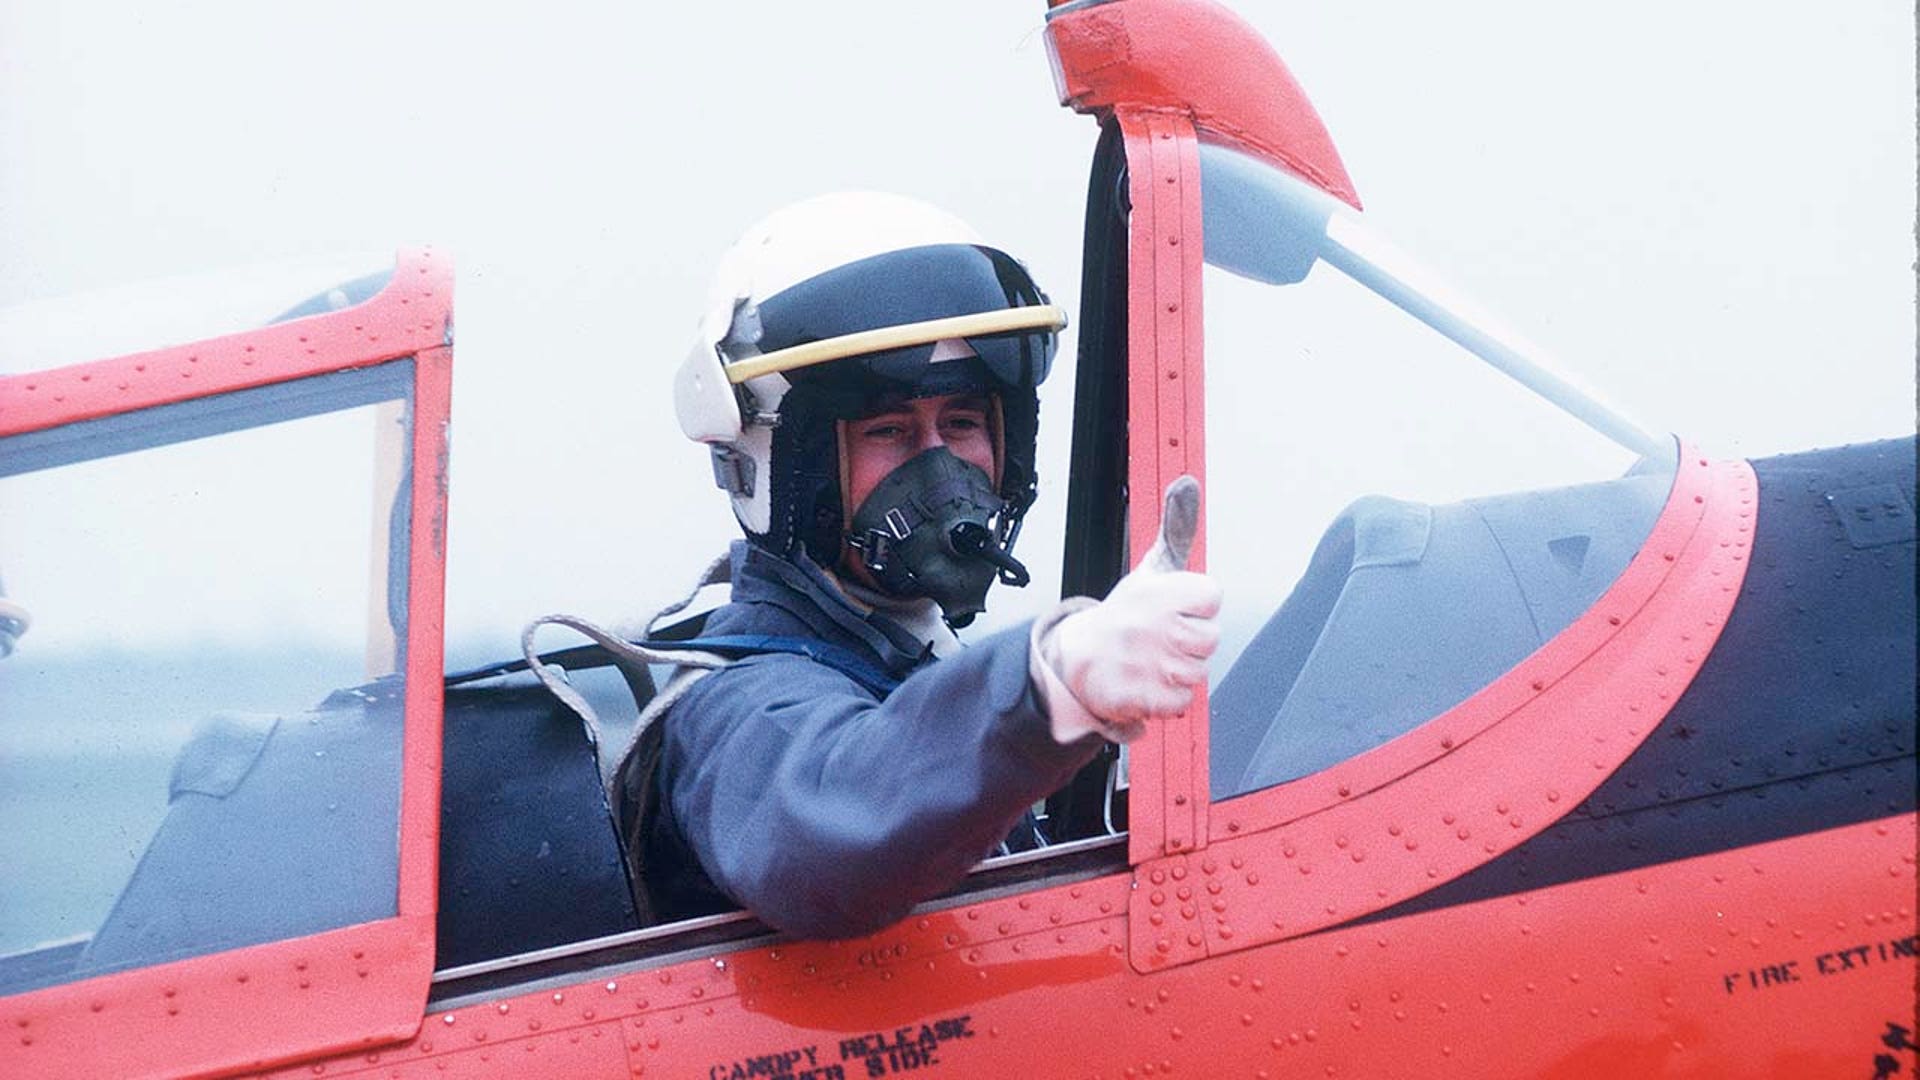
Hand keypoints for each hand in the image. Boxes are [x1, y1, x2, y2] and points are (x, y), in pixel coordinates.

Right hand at [1045, 477, 1220, 734]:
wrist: (1076, 661)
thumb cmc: (1124, 614)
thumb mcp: (1151, 568)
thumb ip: (1177, 528)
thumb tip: (1187, 482)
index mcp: (1160, 591)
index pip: (1211, 596)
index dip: (1195, 604)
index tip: (1169, 607)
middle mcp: (1157, 626)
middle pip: (1210, 638)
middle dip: (1188, 641)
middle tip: (1159, 636)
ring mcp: (1153, 664)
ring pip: (1198, 670)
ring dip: (1178, 670)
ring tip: (1151, 658)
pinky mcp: (1149, 697)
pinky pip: (1183, 699)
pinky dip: (1167, 697)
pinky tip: (1147, 680)